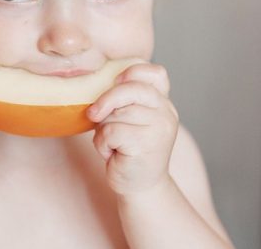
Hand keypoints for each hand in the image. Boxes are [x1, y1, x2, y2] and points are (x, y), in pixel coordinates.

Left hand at [87, 63, 178, 196]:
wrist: (140, 187)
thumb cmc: (127, 148)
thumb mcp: (128, 118)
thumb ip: (123, 99)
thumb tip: (96, 83)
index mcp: (162, 101)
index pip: (155, 73)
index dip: (132, 73)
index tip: (116, 82)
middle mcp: (166, 111)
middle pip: (129, 88)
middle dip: (106, 100)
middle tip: (94, 114)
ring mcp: (160, 126)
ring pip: (116, 112)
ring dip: (103, 128)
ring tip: (113, 142)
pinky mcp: (147, 143)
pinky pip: (111, 131)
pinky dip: (102, 143)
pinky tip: (112, 153)